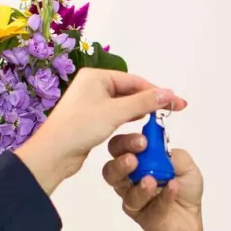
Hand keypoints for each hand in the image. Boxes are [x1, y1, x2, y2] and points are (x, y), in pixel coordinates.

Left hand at [15, 70, 184, 194]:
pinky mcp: (91, 120)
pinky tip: (141, 124)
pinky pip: (116, 115)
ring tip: (160, 118)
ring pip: (124, 104)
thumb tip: (168, 93)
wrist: (54, 154)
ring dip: (141, 110)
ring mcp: (92, 103)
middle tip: (173, 110)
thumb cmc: (79, 128)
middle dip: (150, 100)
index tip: (176, 102)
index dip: (157, 92)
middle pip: (130, 91)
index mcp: (96, 77)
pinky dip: (130, 119)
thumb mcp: (115, 112)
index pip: (134, 81)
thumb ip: (144, 102)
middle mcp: (93, 86)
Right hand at [103, 133, 204, 230]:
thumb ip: (171, 155)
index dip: (126, 142)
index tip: (142, 141)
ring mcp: (131, 196)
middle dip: (120, 162)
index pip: (121, 147)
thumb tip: (157, 146)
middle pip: (111, 168)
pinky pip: (144, 204)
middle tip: (134, 160)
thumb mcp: (185, 165)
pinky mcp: (138, 214)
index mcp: (138, 160)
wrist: (191, 218)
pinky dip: (160, 196)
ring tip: (151, 181)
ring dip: (136, 183)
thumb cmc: (184, 189)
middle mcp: (129, 178)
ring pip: (121, 189)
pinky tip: (172, 189)